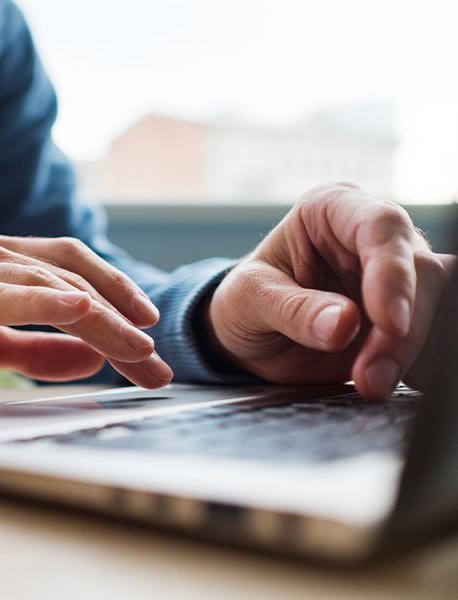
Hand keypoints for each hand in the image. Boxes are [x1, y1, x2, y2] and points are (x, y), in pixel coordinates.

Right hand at [0, 232, 172, 408]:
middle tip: (152, 356)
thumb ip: (36, 348)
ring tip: (134, 349)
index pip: (67, 264)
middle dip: (118, 312)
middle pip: (66, 272)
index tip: (147, 327)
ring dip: (97, 317)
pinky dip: (40, 301)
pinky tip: (77, 310)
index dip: (113, 289)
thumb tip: (90, 355)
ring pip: (42, 284)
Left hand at [206, 182, 453, 398]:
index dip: (392, 273)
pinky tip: (394, 382)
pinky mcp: (410, 318)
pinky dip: (422, 364)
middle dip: (403, 332)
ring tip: (373, 385)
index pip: (380, 226)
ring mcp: (398, 278)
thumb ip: (292, 309)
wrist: (248, 336)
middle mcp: (374, 237)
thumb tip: (343, 324)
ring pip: (441, 305)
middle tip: (370, 376)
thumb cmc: (244, 301)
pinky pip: (434, 338)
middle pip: (423, 272)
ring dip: (415, 353)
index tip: (389, 322)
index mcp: (332, 209)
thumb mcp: (249, 300)